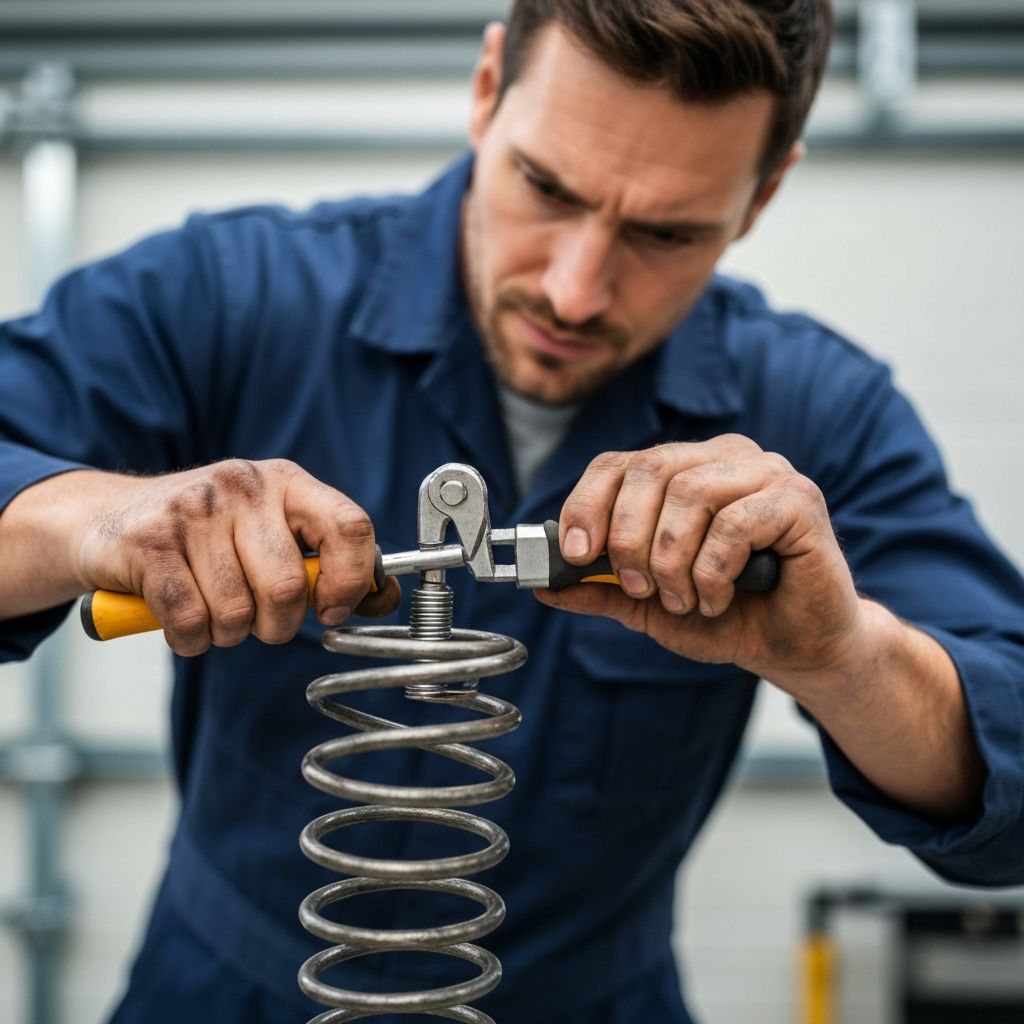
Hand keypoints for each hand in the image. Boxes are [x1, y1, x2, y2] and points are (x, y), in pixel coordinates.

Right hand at [72, 459, 399, 655]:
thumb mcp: (276, 530)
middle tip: (260, 620)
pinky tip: (184, 621)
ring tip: (215, 610)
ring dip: (229, 634)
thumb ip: (330, 562)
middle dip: (277, 625)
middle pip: (288, 587)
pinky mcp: (150, 543)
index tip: (333, 610)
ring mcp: (193, 510)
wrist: (111, 517)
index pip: (350, 526)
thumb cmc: (211, 534)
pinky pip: (190, 622)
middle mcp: (244, 486)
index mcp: (288, 482)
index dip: (351, 580)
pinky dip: (191, 640)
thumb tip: (383, 598)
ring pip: (237, 613)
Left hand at [534, 436, 867, 685]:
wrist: (792, 646)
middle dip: (628, 540)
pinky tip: (718, 597)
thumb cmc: (724, 614)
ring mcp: (766, 471)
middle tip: (640, 588)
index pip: (618, 463)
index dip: (586, 504)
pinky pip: (736, 522)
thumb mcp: (645, 605)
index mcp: (683, 469)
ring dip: (672, 561)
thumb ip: (597, 589)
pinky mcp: (799, 499)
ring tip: (683, 599)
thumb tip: (540, 585)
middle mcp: (722, 457)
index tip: (574, 553)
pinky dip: (713, 570)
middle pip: (648, 471)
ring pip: (689, 494)